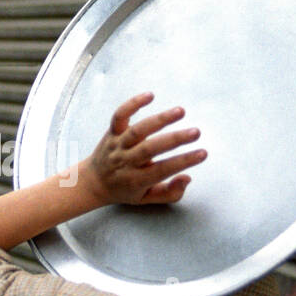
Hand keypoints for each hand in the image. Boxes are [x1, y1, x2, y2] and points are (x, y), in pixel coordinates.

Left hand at [74, 92, 206, 205]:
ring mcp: (118, 144)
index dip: (183, 162)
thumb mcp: (147, 199)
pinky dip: (133, 104)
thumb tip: (187, 178)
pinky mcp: (112, 132)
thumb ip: (169, 193)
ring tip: (181, 111)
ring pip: (138, 130)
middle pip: (150, 148)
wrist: (92, 182)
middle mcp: (126, 161)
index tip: (202, 153)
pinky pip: (119, 116)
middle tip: (196, 132)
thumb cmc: (125, 190)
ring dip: (160, 119)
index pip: (162, 170)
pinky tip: (150, 95)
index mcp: (136, 180)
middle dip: (174, 139)